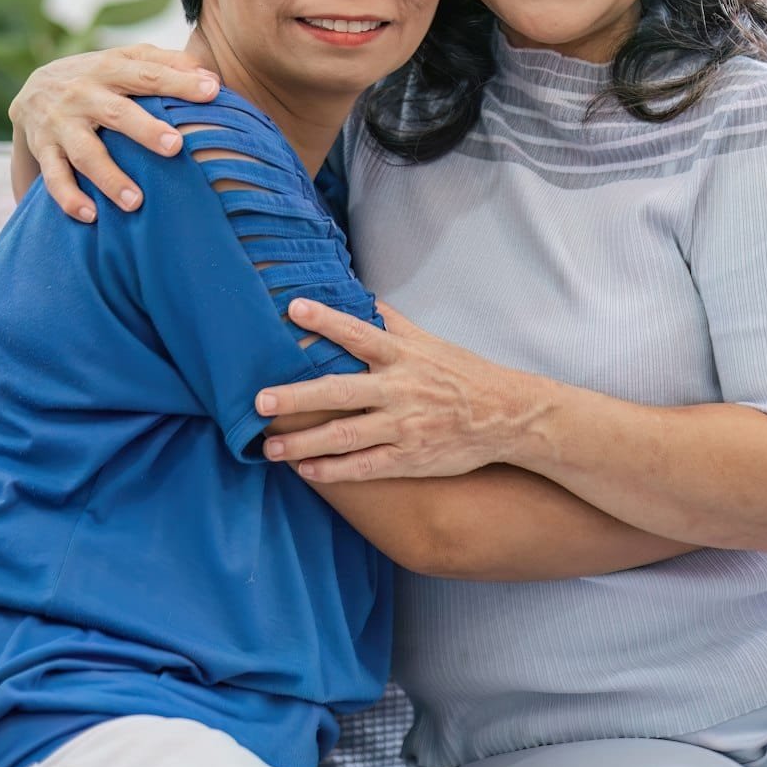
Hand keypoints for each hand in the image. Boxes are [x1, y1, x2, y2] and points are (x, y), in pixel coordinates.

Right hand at [8, 44, 219, 220]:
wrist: (32, 89)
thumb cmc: (97, 77)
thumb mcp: (125, 59)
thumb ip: (166, 63)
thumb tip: (210, 76)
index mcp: (109, 69)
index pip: (148, 74)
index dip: (179, 82)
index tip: (212, 91)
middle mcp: (83, 94)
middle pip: (117, 113)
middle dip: (145, 130)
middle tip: (175, 147)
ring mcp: (62, 124)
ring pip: (85, 153)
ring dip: (109, 178)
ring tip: (136, 202)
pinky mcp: (44, 150)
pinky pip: (54, 177)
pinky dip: (69, 198)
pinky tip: (90, 216)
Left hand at [257, 300, 534, 481]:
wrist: (506, 416)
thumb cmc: (462, 374)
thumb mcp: (429, 341)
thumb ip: (391, 322)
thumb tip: (360, 295)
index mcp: (403, 356)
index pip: (359, 333)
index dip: (326, 321)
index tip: (293, 309)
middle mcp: (400, 390)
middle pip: (341, 392)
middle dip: (298, 397)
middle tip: (260, 401)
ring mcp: (404, 427)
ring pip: (347, 436)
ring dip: (305, 442)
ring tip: (270, 447)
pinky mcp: (410, 458)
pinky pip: (366, 467)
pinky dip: (334, 470)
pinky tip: (306, 471)